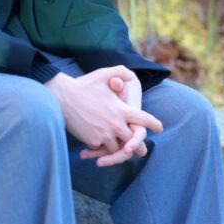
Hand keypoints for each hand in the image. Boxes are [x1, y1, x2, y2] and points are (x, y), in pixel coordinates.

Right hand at [45, 67, 162, 165]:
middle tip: (142, 150)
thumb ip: (120, 73)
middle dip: (138, 146)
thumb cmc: (84, 85)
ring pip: (118, 149)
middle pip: (134, 141)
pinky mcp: (92, 141)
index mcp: (122, 109)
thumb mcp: (104, 74)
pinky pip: (102, 149)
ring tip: (121, 150)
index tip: (160, 128)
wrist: (63, 97)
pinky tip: (101, 147)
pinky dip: (102, 149)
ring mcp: (104, 135)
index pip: (144, 120)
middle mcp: (116, 124)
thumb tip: (131, 77)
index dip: (155, 124)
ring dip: (119, 148)